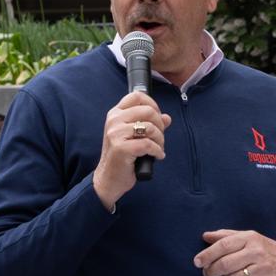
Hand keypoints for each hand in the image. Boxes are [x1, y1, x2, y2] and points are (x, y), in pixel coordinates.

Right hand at [92, 91, 171, 209]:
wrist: (108, 179)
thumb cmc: (122, 157)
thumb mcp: (134, 137)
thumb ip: (149, 124)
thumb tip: (167, 117)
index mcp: (115, 114)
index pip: (136, 96)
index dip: (152, 104)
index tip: (157, 117)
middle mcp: (114, 121)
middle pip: (148, 111)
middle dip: (160, 125)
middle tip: (160, 137)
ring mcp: (116, 134)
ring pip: (149, 128)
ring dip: (160, 139)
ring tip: (158, 148)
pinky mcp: (121, 148)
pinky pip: (148, 144)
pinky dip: (157, 151)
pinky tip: (157, 156)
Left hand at [193, 229, 275, 275]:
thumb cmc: (265, 249)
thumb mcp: (248, 237)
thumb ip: (226, 236)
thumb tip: (206, 236)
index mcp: (250, 239)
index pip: (224, 245)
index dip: (208, 254)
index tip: (197, 261)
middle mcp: (256, 253)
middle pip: (225, 264)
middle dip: (211, 271)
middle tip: (207, 273)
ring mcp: (262, 271)